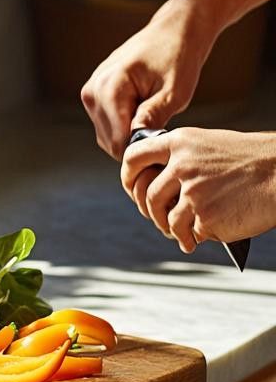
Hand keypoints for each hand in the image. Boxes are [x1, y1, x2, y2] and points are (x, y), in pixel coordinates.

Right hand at [81, 1, 217, 159]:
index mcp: (110, 87)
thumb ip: (152, 118)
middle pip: (109, 141)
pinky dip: (123, 127)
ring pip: (106, 136)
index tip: (162, 147)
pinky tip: (143, 113)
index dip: (140, 149)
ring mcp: (89, 92)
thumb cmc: (178, 57)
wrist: (172, 32)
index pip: (117, 139)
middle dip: (134, 142)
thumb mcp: (174, 92)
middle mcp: (92, 90)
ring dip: (129, 135)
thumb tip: (136, 145)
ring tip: (154, 118)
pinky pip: (105, 124)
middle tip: (163, 131)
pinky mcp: (92, 94)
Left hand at [121, 128, 275, 252]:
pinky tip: (202, 237)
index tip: (132, 188)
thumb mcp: (210, 145)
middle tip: (160, 219)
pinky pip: (191, 233)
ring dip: (173, 231)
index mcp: (180, 142)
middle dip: (151, 212)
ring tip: (183, 234)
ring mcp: (193, 193)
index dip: (128, 176)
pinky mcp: (206, 217)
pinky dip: (195, 238)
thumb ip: (181, 159)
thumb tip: (158, 183)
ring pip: (168, 219)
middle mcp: (182, 166)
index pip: (134, 157)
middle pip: (148, 196)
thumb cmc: (253, 160)